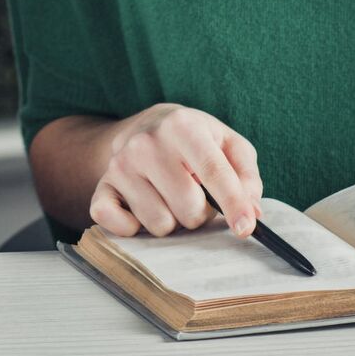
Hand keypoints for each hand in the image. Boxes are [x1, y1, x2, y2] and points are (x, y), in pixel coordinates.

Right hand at [90, 104, 263, 238]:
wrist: (146, 127)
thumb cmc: (195, 140)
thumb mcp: (228, 144)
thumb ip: (247, 175)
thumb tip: (251, 211)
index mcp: (182, 126)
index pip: (213, 172)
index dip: (233, 204)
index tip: (245, 228)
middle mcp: (147, 143)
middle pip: (188, 209)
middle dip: (200, 213)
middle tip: (195, 194)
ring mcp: (120, 165)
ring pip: (159, 224)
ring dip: (171, 220)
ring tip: (170, 197)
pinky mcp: (103, 186)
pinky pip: (115, 223)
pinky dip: (131, 227)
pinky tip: (141, 209)